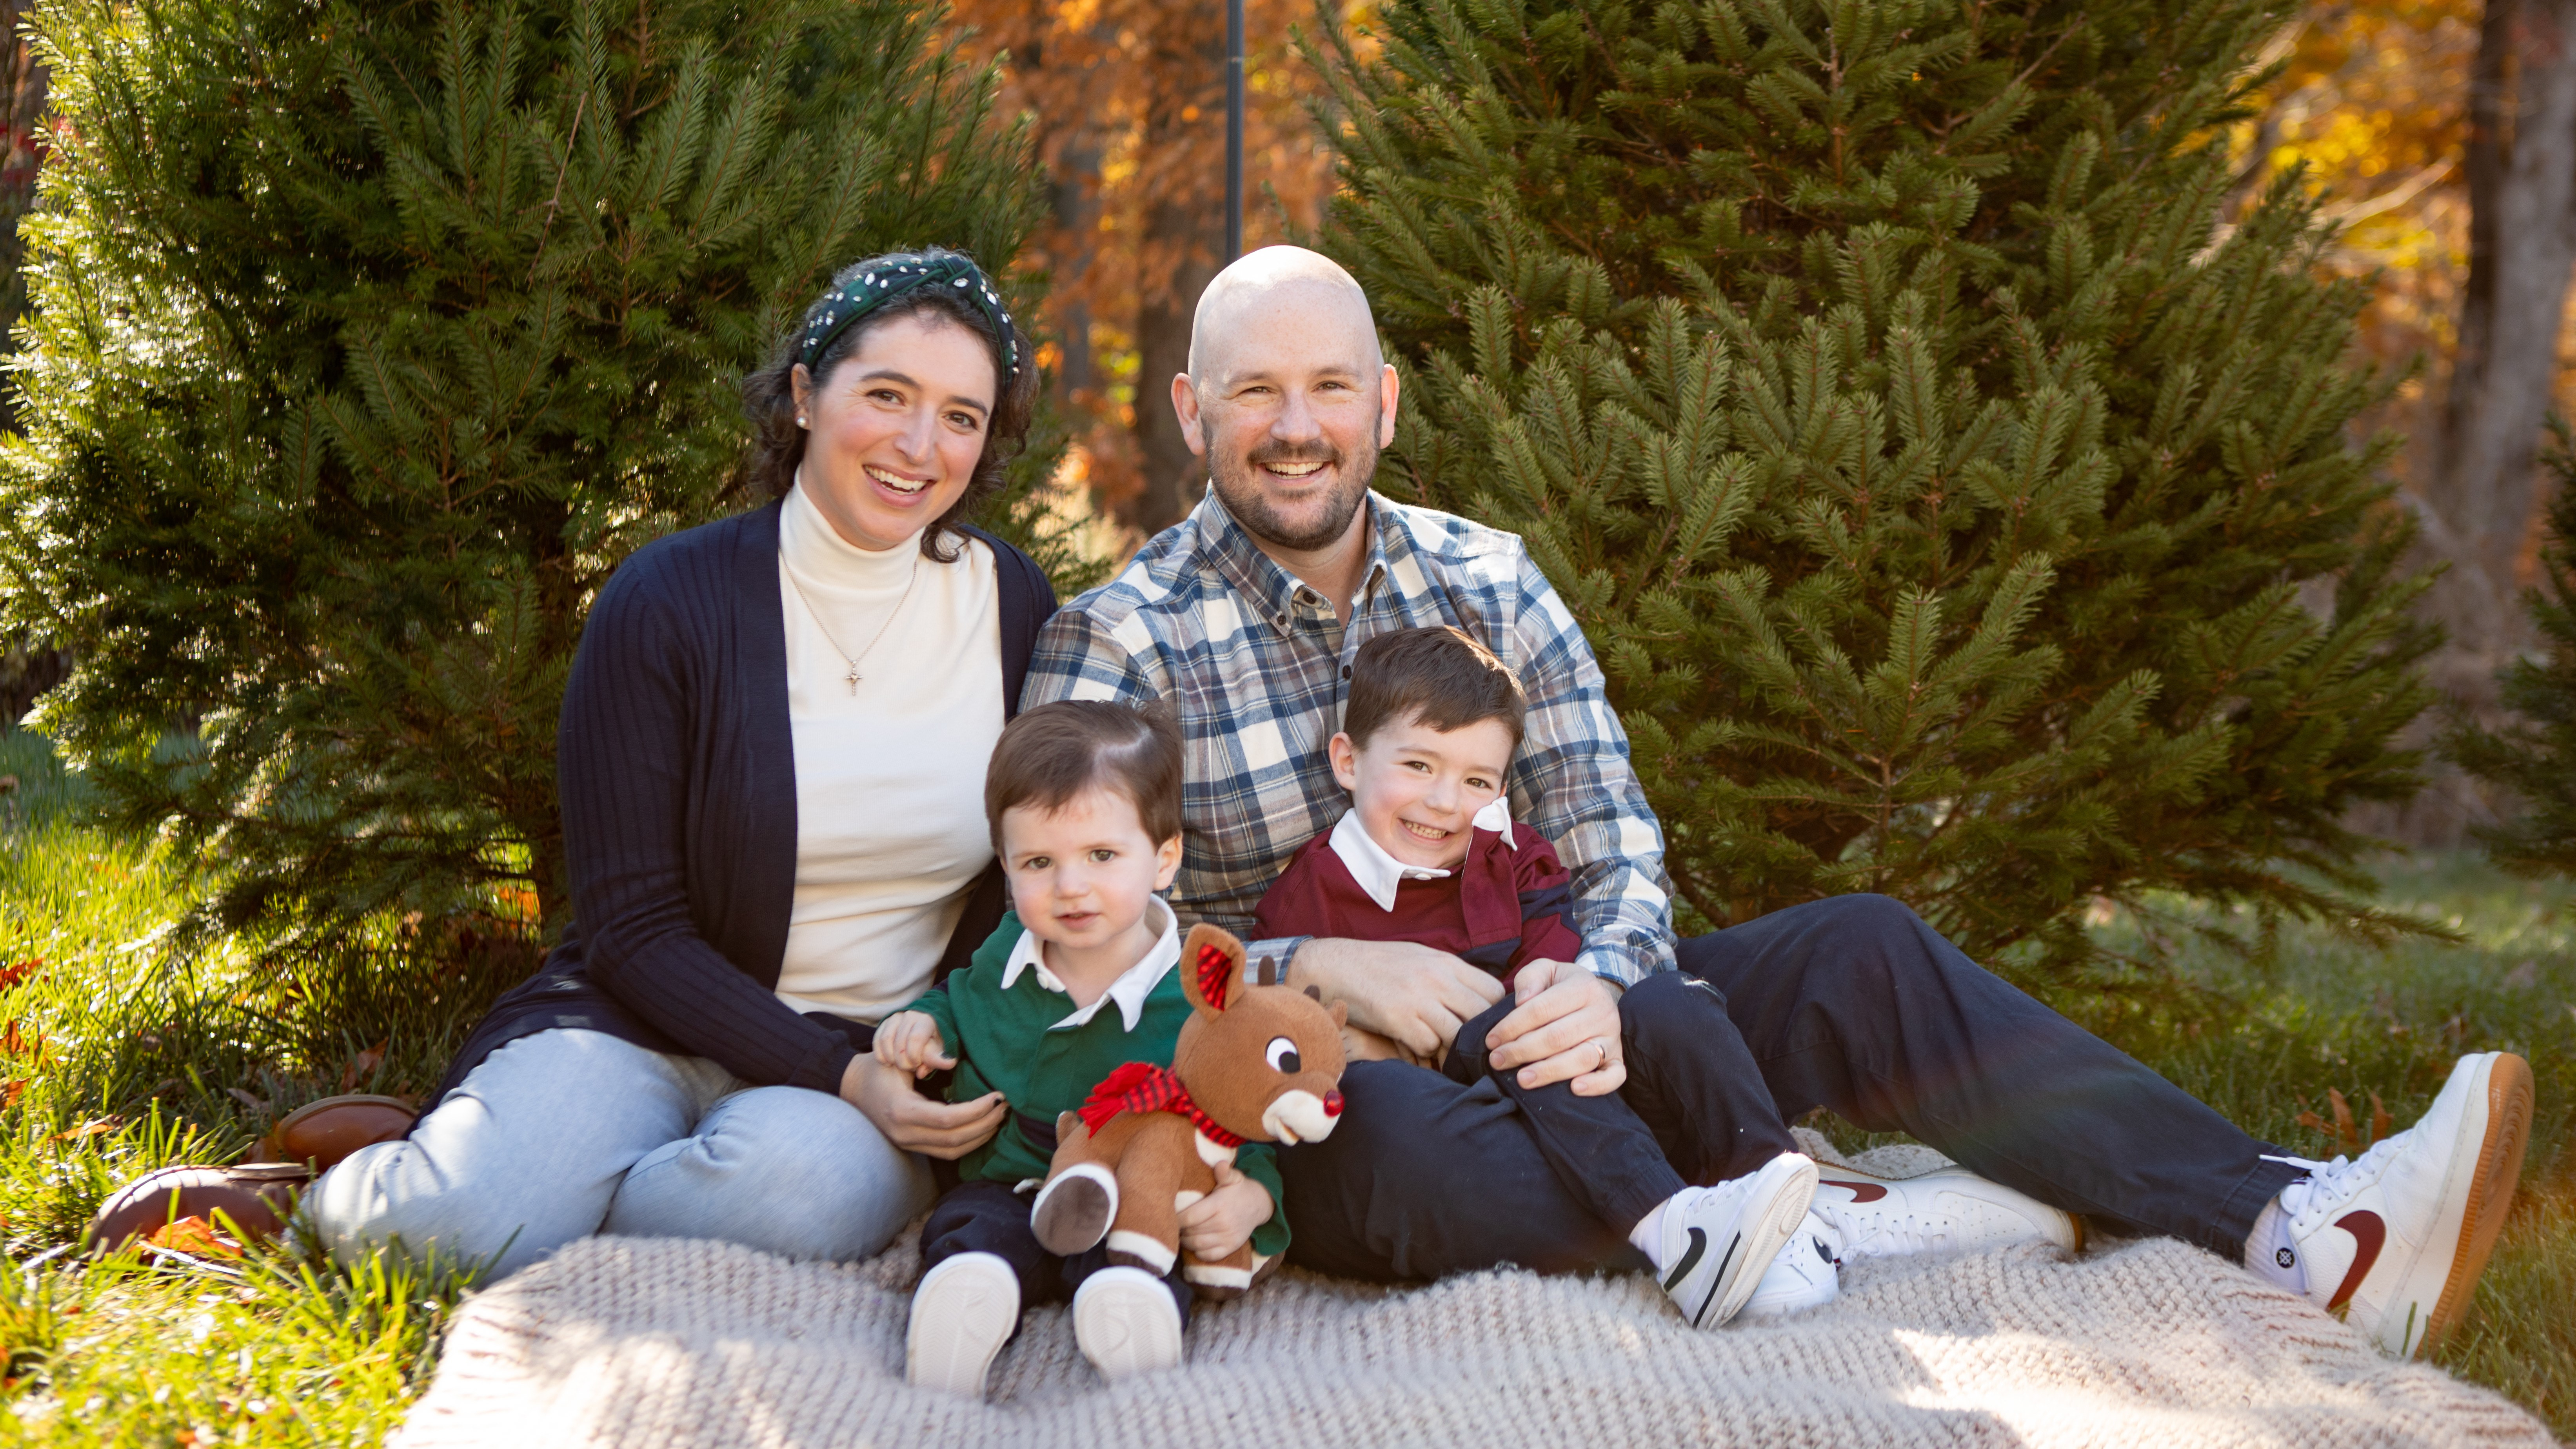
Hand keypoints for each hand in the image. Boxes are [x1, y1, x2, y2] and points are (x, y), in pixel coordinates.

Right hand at [841, 1054, 1005, 1158]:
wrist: (854, 1088)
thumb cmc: (879, 1069)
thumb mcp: (900, 1060)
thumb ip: (926, 1060)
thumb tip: (955, 1061)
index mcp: (901, 1111)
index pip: (948, 1119)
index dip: (977, 1110)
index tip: (997, 1096)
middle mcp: (905, 1133)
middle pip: (955, 1139)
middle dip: (986, 1123)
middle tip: (1005, 1105)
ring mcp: (908, 1144)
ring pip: (953, 1151)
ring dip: (981, 1135)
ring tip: (999, 1116)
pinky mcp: (913, 1147)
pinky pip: (946, 1152)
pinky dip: (969, 1142)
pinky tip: (983, 1127)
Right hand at [871, 1011, 953, 1078]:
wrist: (921, 1029)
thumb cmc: (931, 1042)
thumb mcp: (938, 1050)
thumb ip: (940, 1058)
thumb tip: (949, 1063)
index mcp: (926, 1020)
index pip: (915, 1038)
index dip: (914, 1056)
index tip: (917, 1064)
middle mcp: (910, 1015)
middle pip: (900, 1042)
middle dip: (903, 1061)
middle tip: (909, 1067)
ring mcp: (895, 1017)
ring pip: (886, 1040)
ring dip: (891, 1058)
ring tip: (899, 1065)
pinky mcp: (884, 1023)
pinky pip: (877, 1039)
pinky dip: (880, 1054)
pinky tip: (888, 1062)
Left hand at [1178, 1161, 1272, 1262]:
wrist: (1260, 1205)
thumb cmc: (1240, 1190)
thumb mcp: (1234, 1177)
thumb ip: (1224, 1172)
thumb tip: (1220, 1164)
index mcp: (1219, 1205)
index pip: (1190, 1217)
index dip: (1177, 1218)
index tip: (1171, 1215)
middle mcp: (1223, 1223)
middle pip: (1192, 1231)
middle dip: (1180, 1229)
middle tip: (1174, 1225)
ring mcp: (1228, 1237)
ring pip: (1198, 1245)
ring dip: (1186, 1241)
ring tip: (1182, 1233)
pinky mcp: (1231, 1247)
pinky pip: (1209, 1255)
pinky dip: (1199, 1252)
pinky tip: (1194, 1244)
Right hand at [1290, 938, 1502, 1061]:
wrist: (1333, 965)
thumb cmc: (1378, 964)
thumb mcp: (1420, 957)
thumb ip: (1450, 975)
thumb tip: (1478, 998)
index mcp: (1446, 962)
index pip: (1494, 991)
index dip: (1495, 1013)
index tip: (1486, 1025)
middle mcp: (1437, 978)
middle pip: (1481, 1016)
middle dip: (1478, 1036)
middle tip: (1471, 1049)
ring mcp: (1418, 998)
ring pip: (1457, 1035)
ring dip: (1451, 1048)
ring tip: (1442, 1050)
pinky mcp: (1398, 1019)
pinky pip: (1428, 1046)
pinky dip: (1424, 1052)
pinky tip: (1413, 1044)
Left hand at [1484, 959, 1625, 1095]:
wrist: (1595, 997)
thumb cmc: (1561, 987)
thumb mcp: (1546, 970)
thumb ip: (1531, 977)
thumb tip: (1522, 1000)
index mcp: (1584, 987)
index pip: (1542, 1009)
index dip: (1513, 1026)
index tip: (1491, 1040)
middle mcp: (1603, 1012)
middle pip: (1558, 1037)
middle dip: (1522, 1051)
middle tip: (1498, 1061)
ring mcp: (1612, 1038)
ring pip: (1582, 1058)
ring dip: (1549, 1071)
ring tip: (1522, 1079)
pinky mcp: (1617, 1059)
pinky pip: (1614, 1076)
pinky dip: (1597, 1086)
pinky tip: (1574, 1089)